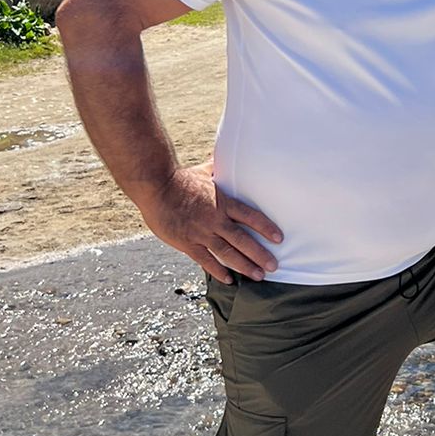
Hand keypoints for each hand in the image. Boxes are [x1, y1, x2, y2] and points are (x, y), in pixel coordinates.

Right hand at [137, 164, 283, 280]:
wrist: (156, 186)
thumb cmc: (179, 178)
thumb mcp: (204, 172)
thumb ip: (218, 169)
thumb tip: (226, 155)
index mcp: (223, 202)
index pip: (250, 216)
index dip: (266, 227)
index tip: (279, 238)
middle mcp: (216, 219)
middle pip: (243, 239)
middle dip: (260, 254)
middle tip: (274, 266)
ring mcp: (202, 233)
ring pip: (228, 253)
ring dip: (245, 265)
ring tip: (258, 276)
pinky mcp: (188, 243)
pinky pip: (206, 260)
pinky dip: (218, 271)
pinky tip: (230, 280)